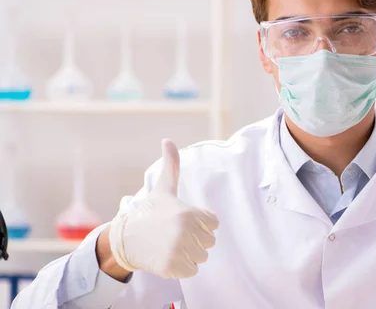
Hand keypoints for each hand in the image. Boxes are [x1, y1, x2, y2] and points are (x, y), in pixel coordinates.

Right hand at [109, 139, 218, 277]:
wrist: (125, 238)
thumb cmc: (149, 212)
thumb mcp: (163, 189)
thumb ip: (172, 166)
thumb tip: (167, 140)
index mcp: (189, 213)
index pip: (213, 225)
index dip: (199, 224)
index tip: (181, 221)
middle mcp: (185, 232)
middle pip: (208, 243)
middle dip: (194, 240)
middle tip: (173, 234)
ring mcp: (178, 251)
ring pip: (200, 257)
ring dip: (188, 254)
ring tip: (169, 245)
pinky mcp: (172, 267)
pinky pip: (191, 271)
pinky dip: (181, 268)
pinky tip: (166, 257)